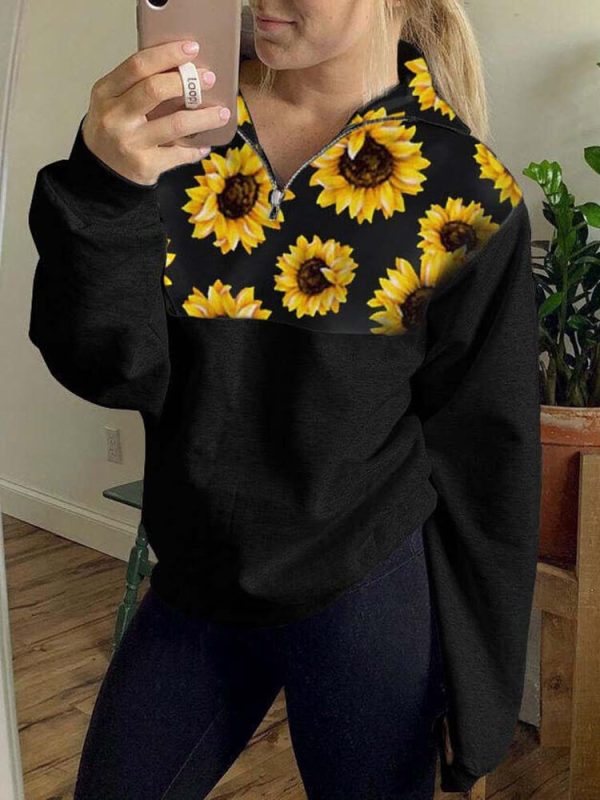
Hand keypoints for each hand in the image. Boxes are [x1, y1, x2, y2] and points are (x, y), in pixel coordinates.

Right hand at [81, 40, 229, 185]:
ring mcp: (130, 143)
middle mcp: (115, 117)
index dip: (167, 54)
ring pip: (175, 124)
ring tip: (221, 113)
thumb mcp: (113, 101)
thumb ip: (138, 84)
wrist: (100, 172)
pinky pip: (179, 153)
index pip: (138, 66)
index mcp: (106, 93)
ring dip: (204, 117)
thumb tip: (182, 68)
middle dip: (187, 82)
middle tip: (208, 79)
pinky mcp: (145, 165)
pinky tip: (204, 144)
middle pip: (154, 90)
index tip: (191, 49)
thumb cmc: (113, 130)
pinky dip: (196, 148)